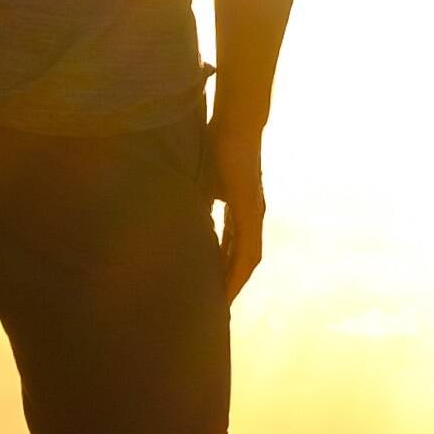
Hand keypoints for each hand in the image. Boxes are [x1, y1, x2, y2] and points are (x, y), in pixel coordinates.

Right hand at [211, 117, 270, 301]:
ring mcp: (254, 216)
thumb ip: (197, 203)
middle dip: (230, 284)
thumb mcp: (201, 184)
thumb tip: (179, 218)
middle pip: (242, 261)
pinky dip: (238, 271)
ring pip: (247, 261)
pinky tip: (229, 286)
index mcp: (239, 211)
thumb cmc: (218, 147)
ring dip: (235, 284)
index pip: (232, 248)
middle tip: (216, 309)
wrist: (236, 124)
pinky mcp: (251, 212)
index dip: (223, 270)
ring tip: (221, 306)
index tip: (211, 290)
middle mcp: (251, 218)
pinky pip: (247, 250)